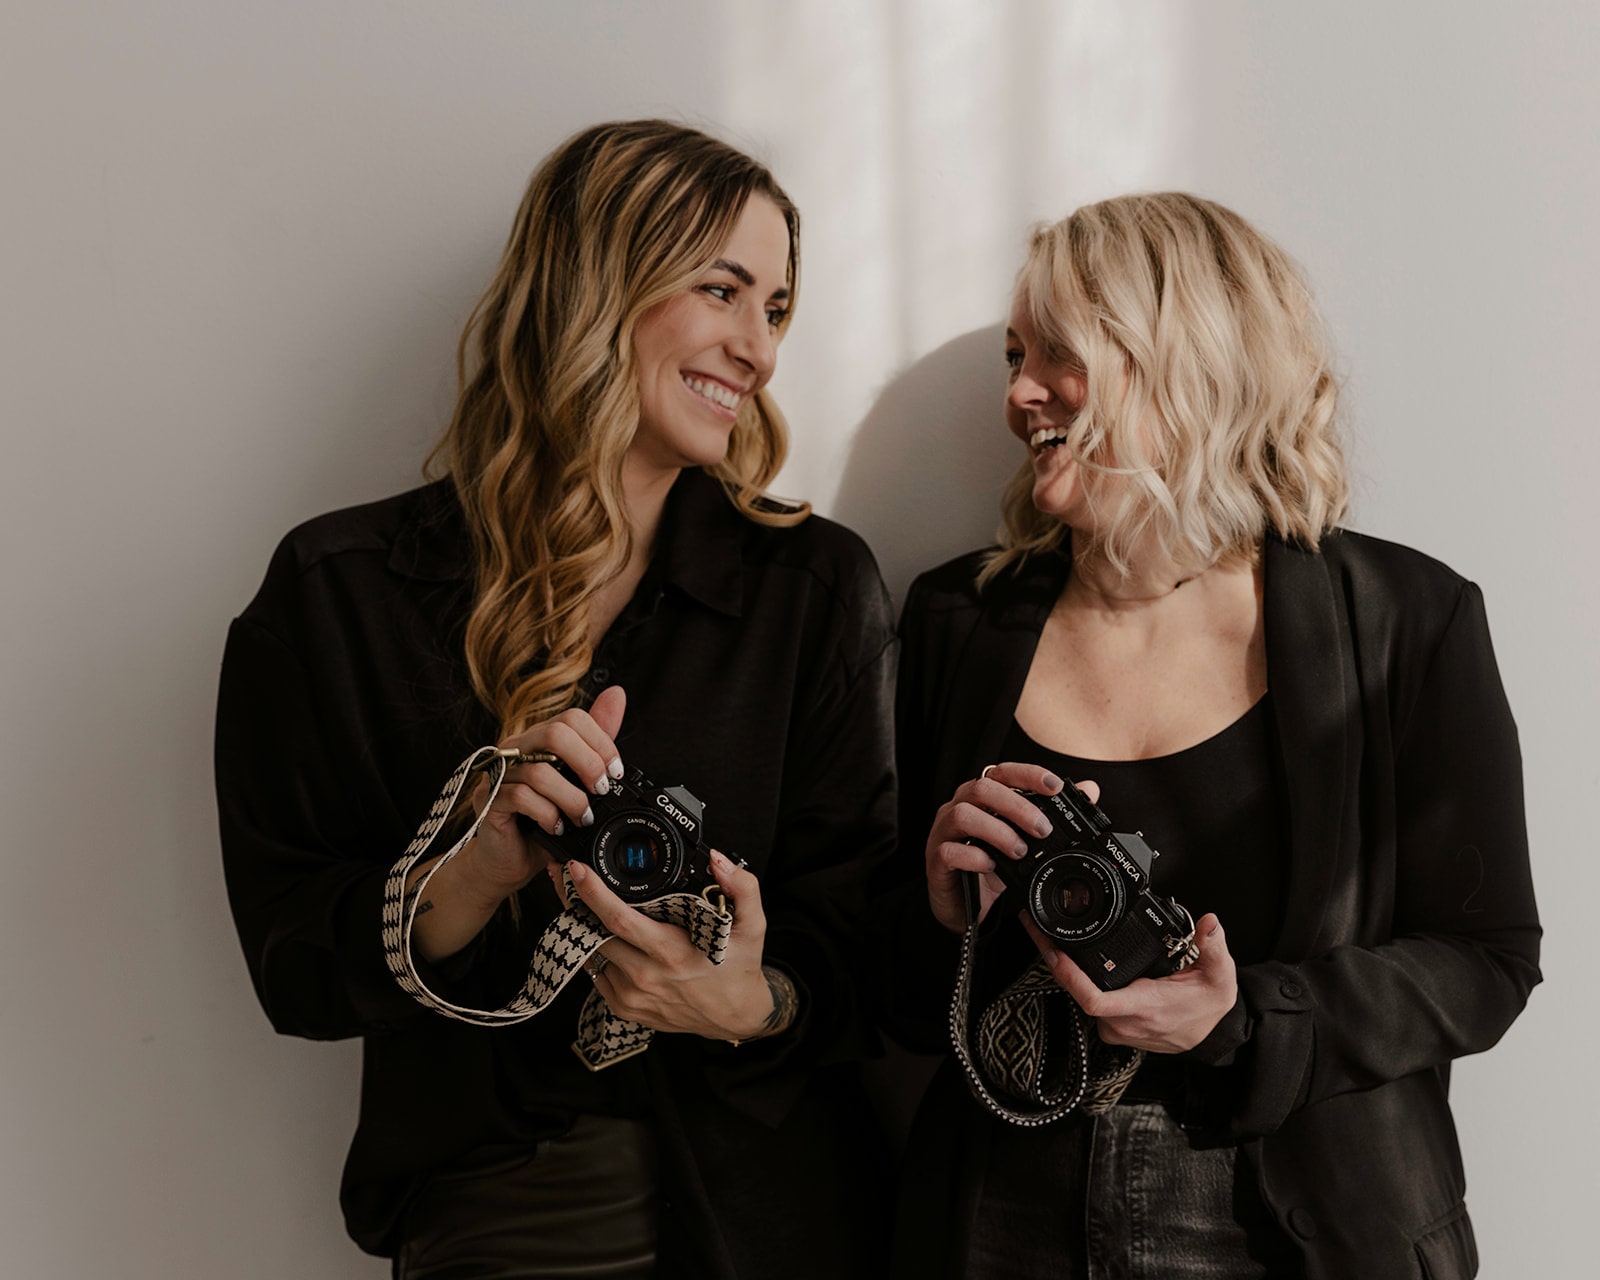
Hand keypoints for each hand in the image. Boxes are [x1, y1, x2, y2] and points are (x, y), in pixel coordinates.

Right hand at [456, 685, 628, 906]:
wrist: (509, 859)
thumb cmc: (543, 820)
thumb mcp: (577, 782)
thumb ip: (594, 743)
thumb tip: (617, 694)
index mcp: (539, 738)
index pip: (572, 718)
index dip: (601, 743)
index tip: (616, 772)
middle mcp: (517, 748)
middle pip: (555, 734)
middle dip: (588, 764)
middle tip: (601, 790)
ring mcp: (499, 773)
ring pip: (540, 771)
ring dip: (571, 798)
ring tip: (583, 817)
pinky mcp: (488, 800)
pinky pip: (520, 797)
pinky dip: (547, 814)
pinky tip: (557, 826)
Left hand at [566, 849, 778, 1040]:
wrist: (736, 1016)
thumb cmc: (740, 967)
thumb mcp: (752, 925)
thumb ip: (742, 888)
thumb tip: (716, 859)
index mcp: (672, 953)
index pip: (620, 920)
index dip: (593, 892)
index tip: (576, 869)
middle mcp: (646, 977)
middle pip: (594, 934)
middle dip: (574, 901)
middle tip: (565, 875)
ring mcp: (631, 996)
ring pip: (593, 954)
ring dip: (583, 927)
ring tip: (580, 901)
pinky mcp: (624, 1008)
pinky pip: (597, 974)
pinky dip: (596, 952)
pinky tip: (603, 936)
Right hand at [923, 764, 1099, 932]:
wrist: (962, 905)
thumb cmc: (989, 865)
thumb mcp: (1024, 841)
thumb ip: (1054, 813)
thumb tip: (1090, 790)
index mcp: (981, 797)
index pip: (1002, 772)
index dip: (1027, 774)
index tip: (1055, 786)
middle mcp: (958, 807)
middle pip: (982, 788)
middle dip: (1017, 806)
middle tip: (1043, 830)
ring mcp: (943, 832)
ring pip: (963, 815)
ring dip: (998, 831)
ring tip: (1020, 851)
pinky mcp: (936, 858)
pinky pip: (950, 850)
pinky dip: (974, 856)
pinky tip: (991, 866)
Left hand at [1021, 911, 1237, 1053]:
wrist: (1211, 1035)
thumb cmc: (1209, 1006)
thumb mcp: (1219, 976)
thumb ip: (1214, 948)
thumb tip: (1209, 923)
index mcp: (1144, 1007)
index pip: (1094, 1000)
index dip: (1069, 976)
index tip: (1053, 949)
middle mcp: (1123, 1022)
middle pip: (1075, 993)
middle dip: (1053, 959)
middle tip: (1036, 926)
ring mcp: (1116, 1027)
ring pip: (1078, 996)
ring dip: (1061, 968)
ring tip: (1045, 935)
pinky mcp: (1113, 1027)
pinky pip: (1086, 1000)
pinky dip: (1075, 978)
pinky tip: (1067, 957)